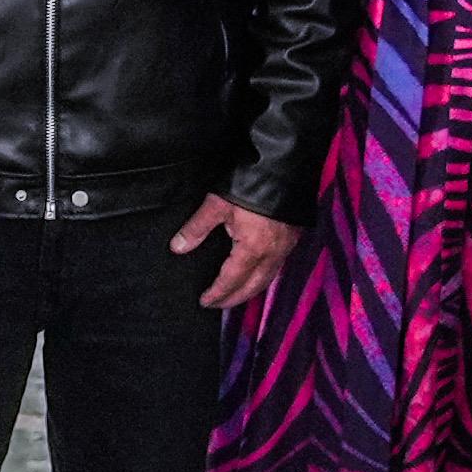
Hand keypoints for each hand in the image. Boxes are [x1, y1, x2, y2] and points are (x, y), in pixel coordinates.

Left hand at [178, 194, 301, 309]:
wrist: (284, 166)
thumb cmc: (250, 184)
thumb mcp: (217, 205)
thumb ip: (196, 229)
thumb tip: (177, 247)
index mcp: (252, 249)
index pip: (232, 281)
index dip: (218, 293)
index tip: (205, 301)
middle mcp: (272, 253)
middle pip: (253, 287)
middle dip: (235, 299)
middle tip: (218, 304)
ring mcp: (286, 246)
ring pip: (268, 278)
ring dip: (251, 290)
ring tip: (235, 294)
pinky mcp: (293, 237)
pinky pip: (278, 266)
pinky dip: (264, 276)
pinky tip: (256, 273)